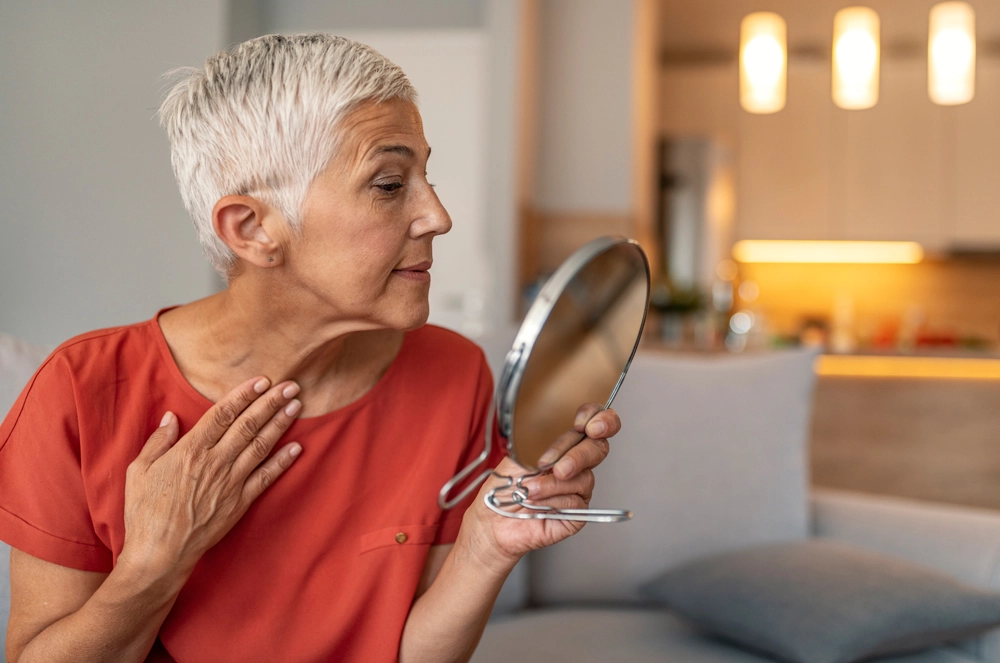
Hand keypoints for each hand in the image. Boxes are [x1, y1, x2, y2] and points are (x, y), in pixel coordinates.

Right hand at [120, 376, 302, 580]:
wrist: (160, 553)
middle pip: (248, 424)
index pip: (223, 414)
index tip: (261, 380)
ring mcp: (231, 482)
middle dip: (271, 402)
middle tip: (290, 385)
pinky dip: (283, 461)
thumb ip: (158, 441)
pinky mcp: (240, 502)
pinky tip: (297, 447)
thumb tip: (171, 417)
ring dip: (280, 423)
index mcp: (190, 450)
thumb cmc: (144, 512)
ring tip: (296, 405)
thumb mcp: (138, 471)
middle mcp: (215, 462)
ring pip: (261, 445)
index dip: (244, 394)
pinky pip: (266, 477)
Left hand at [460, 403, 621, 569]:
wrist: (495, 519)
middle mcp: (576, 462)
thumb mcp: (520, 453)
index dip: (598, 418)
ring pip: (585, 477)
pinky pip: (576, 500)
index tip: (582, 424)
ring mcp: (579, 487)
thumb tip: (565, 431)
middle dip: (578, 455)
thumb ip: (546, 440)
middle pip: (598, 447)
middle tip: (557, 467)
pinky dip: (554, 500)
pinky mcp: (578, 511)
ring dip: (553, 483)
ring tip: (531, 489)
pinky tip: (538, 502)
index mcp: (564, 442)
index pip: (594, 421)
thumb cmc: (504, 487)